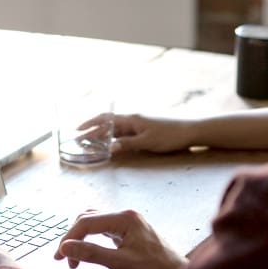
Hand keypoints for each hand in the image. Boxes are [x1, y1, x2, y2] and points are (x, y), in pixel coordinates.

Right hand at [54, 209, 184, 268]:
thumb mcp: (120, 263)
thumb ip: (91, 253)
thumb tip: (65, 248)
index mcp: (124, 218)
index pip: (86, 222)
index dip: (69, 239)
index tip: (59, 258)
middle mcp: (126, 215)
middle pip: (88, 218)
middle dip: (73, 237)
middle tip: (64, 259)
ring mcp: (129, 223)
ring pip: (95, 223)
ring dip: (81, 237)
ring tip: (73, 257)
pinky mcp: (130, 232)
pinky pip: (104, 230)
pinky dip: (92, 239)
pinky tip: (88, 252)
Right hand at [79, 114, 193, 153]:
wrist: (189, 131)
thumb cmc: (169, 135)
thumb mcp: (147, 142)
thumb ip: (127, 144)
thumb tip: (109, 148)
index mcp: (131, 119)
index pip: (105, 120)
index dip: (90, 125)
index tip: (77, 132)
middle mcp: (132, 120)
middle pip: (107, 123)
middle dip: (92, 129)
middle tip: (78, 137)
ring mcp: (138, 125)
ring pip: (114, 128)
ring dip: (101, 134)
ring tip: (90, 141)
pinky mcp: (143, 130)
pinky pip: (123, 133)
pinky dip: (113, 137)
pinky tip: (110, 143)